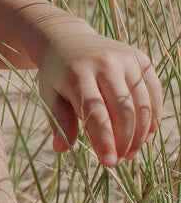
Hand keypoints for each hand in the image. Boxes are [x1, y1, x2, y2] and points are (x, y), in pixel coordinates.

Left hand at [37, 25, 161, 166]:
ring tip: (133, 152)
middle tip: (121, 161)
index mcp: (77, 74)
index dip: (104, 140)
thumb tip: (61, 149)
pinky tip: (147, 134)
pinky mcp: (139, 57)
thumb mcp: (49, 95)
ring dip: (142, 132)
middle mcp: (104, 63)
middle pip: (123, 109)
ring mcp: (125, 58)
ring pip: (142, 102)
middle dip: (125, 140)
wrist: (68, 40)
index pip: (96, 113)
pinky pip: (153, 89)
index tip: (108, 163)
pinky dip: (153, 114)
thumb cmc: (57, 75)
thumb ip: (58, 121)